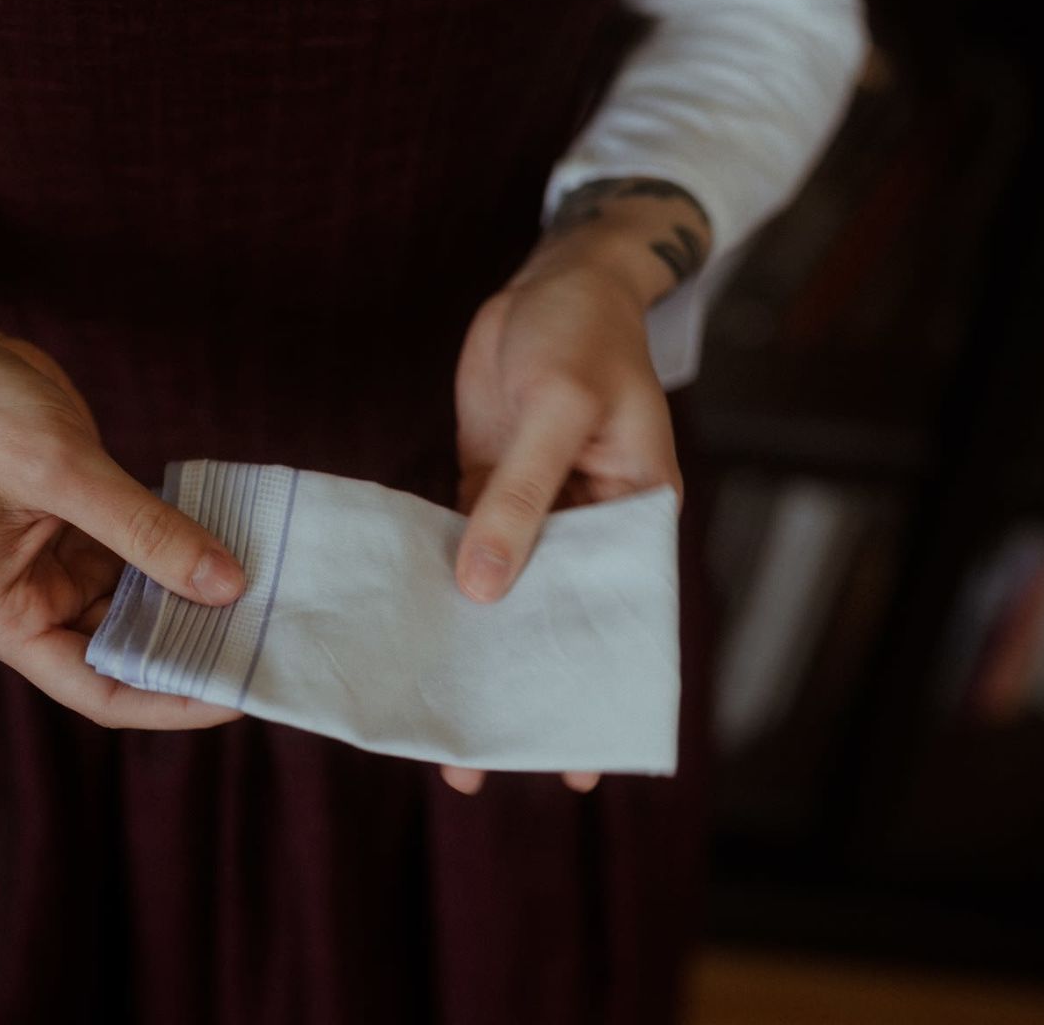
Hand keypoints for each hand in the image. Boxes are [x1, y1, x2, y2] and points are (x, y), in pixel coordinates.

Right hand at [0, 237, 246, 728]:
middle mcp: (30, 604)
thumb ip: (145, 530)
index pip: (99, 688)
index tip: (239, 692)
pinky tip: (238, 549)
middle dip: (192, 649)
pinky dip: (184, 554)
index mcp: (4, 616)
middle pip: (126, 653)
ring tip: (270, 600)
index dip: (171, 700)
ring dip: (196, 601)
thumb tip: (227, 585)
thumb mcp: (62, 470)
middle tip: (272, 642)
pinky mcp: (81, 528)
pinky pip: (142, 557)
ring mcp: (56, 567)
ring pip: (141, 605)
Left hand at [444, 179, 706, 794]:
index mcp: (635, 515)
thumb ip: (520, 497)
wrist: (555, 276)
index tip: (578, 766)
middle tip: (474, 764)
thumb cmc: (581, 331)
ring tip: (432, 718)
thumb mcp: (558, 408)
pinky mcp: (489, 481)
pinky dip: (438, 584)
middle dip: (517, 689)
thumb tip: (482, 588)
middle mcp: (589, 524)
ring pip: (502, 593)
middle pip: (553, 622)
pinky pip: (463, 545)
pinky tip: (408, 628)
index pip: (619, 623)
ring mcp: (536, 506)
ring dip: (470, 645)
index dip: (595, 692)